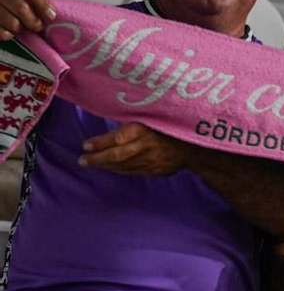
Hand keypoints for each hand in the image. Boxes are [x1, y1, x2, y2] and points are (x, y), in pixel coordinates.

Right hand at [0, 0, 56, 40]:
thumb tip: (50, 14)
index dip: (43, 4)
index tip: (51, 15)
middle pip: (21, 8)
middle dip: (33, 21)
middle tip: (38, 26)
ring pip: (12, 23)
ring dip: (21, 29)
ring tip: (22, 27)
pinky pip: (2, 32)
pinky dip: (9, 34)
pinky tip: (10, 30)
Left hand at [78, 122, 193, 175]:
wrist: (193, 146)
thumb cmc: (168, 128)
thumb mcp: (150, 119)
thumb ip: (131, 125)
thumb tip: (109, 130)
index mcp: (144, 130)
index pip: (117, 138)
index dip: (100, 143)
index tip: (85, 145)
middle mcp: (146, 146)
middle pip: (117, 155)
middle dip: (98, 159)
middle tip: (83, 160)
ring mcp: (151, 160)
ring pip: (122, 165)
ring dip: (105, 165)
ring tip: (91, 163)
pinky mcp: (155, 170)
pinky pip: (132, 171)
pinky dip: (118, 170)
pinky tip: (110, 168)